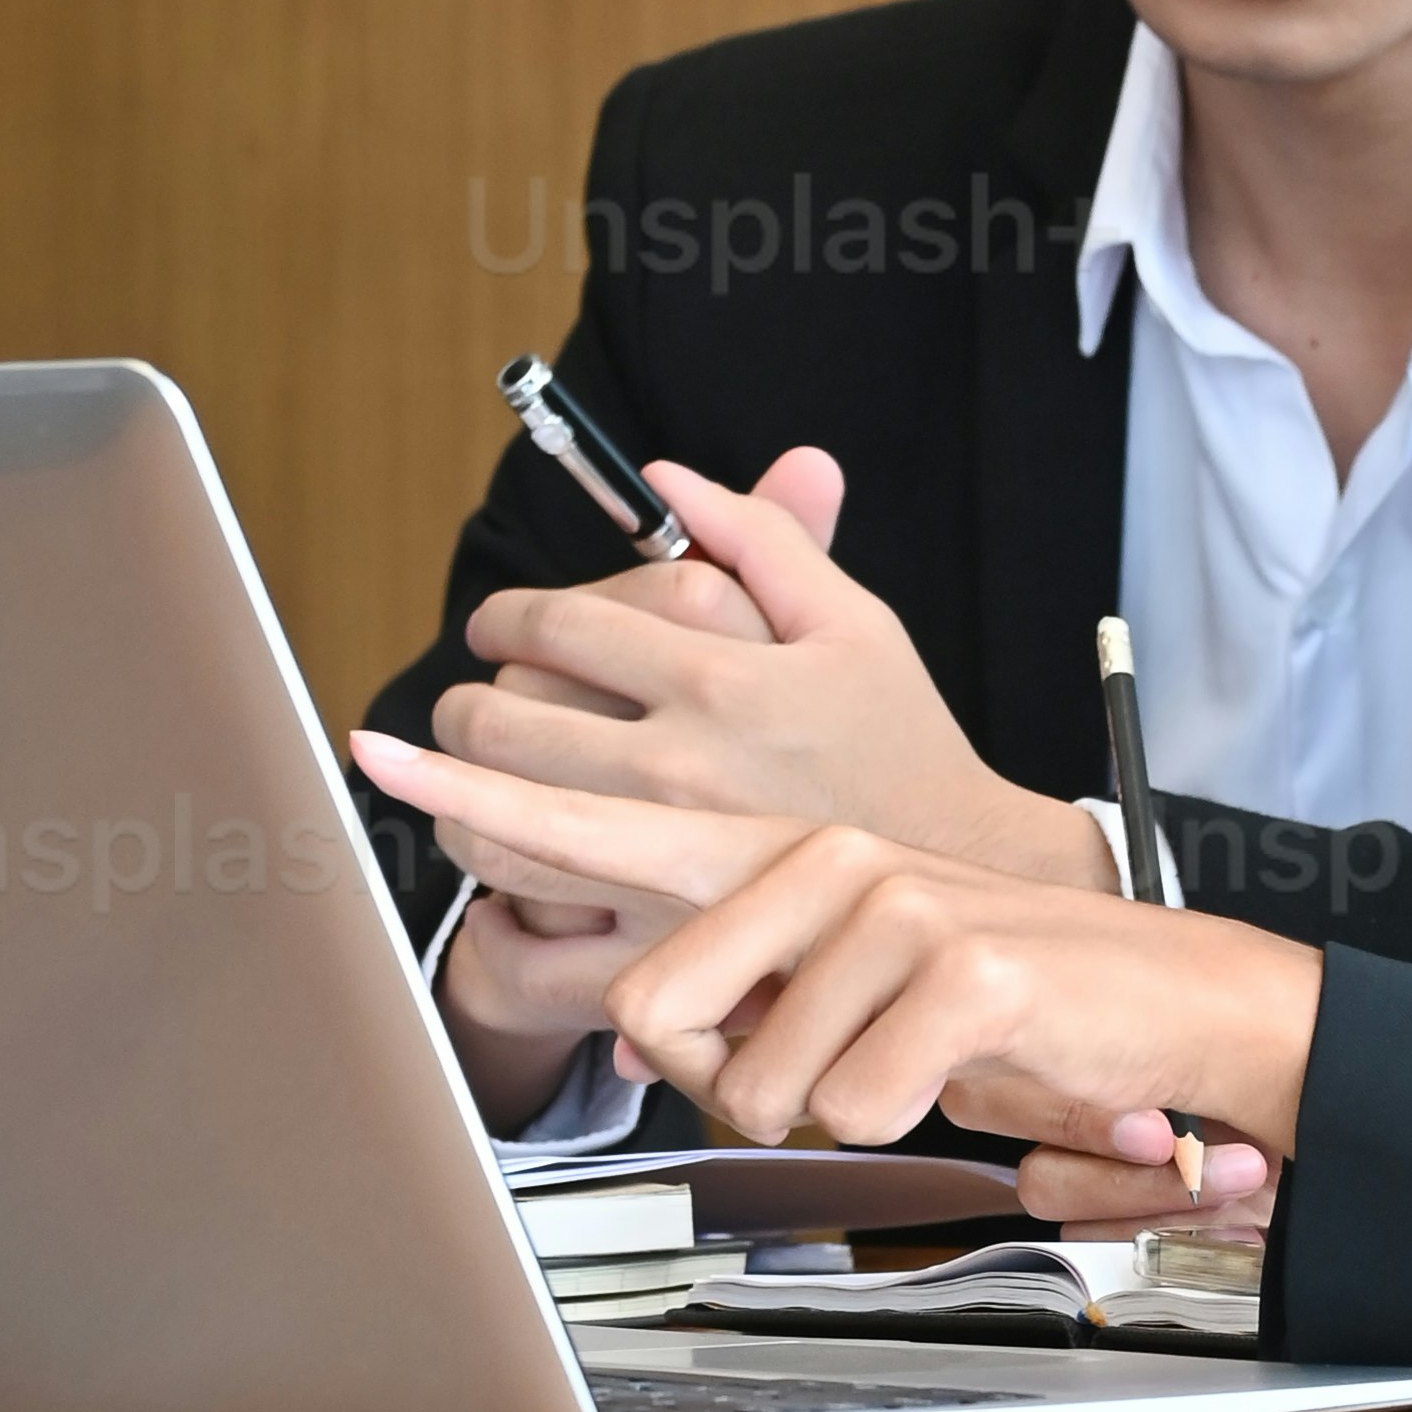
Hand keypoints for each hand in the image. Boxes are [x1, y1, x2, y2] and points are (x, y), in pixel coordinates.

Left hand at [363, 730, 1311, 1202]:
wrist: (1161, 995)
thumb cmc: (999, 993)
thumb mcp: (855, 968)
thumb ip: (741, 979)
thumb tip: (643, 1026)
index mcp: (773, 851)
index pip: (592, 815)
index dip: (474, 792)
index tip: (379, 751)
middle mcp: (814, 858)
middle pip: (658, 1017)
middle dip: (726, 1084)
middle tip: (829, 1061)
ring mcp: (886, 906)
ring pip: (761, 1087)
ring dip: (831, 1111)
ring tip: (910, 1061)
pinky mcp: (960, 967)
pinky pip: (861, 1106)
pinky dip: (909, 1120)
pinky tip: (963, 1069)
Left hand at [429, 448, 1112, 906]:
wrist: (954, 881)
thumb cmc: (897, 740)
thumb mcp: (851, 620)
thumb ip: (761, 536)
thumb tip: (662, 477)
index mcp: (723, 679)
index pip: (558, 624)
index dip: (505, 615)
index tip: (498, 625)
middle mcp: (682, 767)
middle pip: (501, 715)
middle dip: (463, 700)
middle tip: (470, 701)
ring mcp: (663, 857)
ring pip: (489, 812)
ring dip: (457, 782)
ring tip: (474, 770)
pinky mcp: (658, 935)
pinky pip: (522, 901)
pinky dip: (497, 864)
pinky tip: (506, 843)